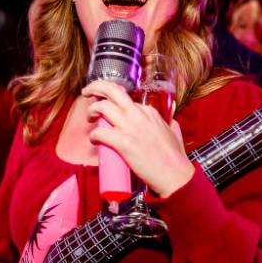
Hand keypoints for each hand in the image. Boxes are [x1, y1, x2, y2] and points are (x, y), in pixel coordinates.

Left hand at [81, 81, 193, 197]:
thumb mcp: (174, 131)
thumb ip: (169, 122)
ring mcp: (131, 127)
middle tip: (86, 92)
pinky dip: (93, 136)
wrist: (175, 175)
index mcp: (149, 111)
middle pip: (112, 91)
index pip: (125, 99)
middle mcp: (139, 114)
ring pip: (102, 107)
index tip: (107, 107)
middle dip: (95, 87)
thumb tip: (168, 118)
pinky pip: (100, 133)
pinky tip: (93, 140)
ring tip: (89, 119)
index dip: (113, 101)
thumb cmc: (175, 158)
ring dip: (91, 111)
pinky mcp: (124, 143)